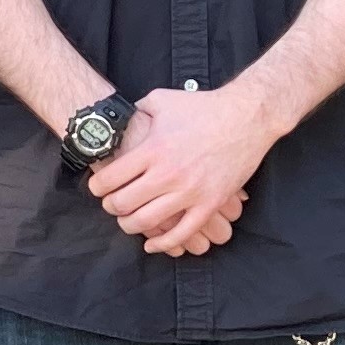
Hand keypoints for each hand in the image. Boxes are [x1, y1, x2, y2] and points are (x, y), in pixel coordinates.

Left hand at [87, 84, 278, 255]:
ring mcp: (190, 191)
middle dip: (110, 207)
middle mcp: (168, 173)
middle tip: (110, 205)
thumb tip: (118, 121)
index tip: (96, 188)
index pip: (110, 179)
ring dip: (130, 225)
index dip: (97, 187)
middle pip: (123, 204)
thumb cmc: (203, 106)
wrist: (247, 117)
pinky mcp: (211, 203)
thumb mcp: (160, 100)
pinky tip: (152, 245)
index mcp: (153, 149)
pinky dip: (163, 244)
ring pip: (147, 222)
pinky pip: (183, 233)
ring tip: (127, 221)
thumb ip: (135, 112)